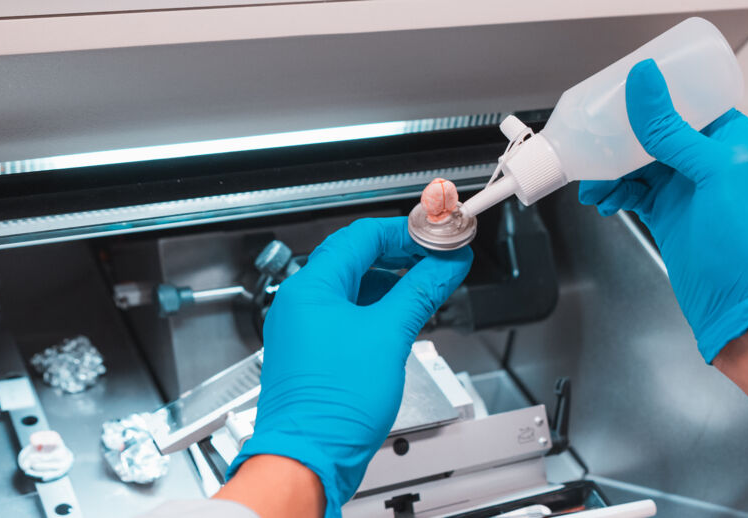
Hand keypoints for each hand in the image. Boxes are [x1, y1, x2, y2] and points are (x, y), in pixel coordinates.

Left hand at [229, 217, 471, 515]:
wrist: (310, 456)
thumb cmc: (332, 403)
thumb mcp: (390, 335)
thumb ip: (421, 292)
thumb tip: (446, 264)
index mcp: (311, 288)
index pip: (361, 236)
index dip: (405, 233)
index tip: (437, 237)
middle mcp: (300, 304)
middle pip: (355, 260)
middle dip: (400, 257)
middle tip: (436, 261)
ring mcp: (304, 330)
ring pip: (351, 290)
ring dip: (389, 285)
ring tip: (423, 291)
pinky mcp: (312, 355)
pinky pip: (346, 318)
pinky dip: (376, 312)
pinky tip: (399, 322)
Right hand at [579, 59, 747, 362]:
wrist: (744, 311)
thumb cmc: (747, 245)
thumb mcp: (712, 173)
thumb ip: (673, 130)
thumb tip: (644, 81)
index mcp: (734, 139)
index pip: (689, 100)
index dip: (654, 95)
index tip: (619, 91)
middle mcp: (711, 160)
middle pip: (657, 131)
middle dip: (622, 136)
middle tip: (593, 139)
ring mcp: (688, 189)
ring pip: (639, 162)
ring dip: (612, 168)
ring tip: (593, 181)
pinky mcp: (669, 215)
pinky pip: (634, 192)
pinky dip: (615, 193)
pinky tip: (603, 199)